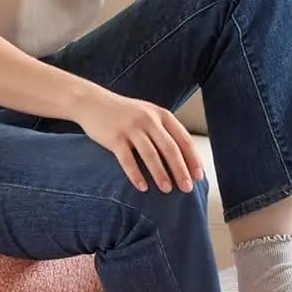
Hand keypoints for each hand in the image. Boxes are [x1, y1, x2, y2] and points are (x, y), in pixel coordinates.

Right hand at [75, 89, 205, 194]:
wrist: (93, 102)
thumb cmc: (125, 113)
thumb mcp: (148, 114)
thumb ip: (164, 131)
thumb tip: (184, 159)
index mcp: (161, 115)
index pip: (183, 139)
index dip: (192, 158)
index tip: (199, 176)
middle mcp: (148, 119)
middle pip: (169, 148)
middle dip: (180, 170)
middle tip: (187, 188)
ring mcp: (131, 128)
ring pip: (150, 154)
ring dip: (160, 174)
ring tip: (167, 190)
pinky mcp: (114, 137)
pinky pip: (127, 160)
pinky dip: (136, 175)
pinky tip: (142, 187)